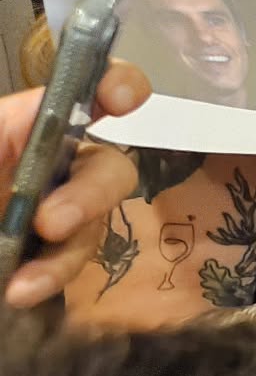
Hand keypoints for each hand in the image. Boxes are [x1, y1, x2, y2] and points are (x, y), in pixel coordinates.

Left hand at [1, 61, 149, 306]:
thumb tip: (18, 146)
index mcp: (11, 126)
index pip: (76, 92)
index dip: (112, 84)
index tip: (124, 99)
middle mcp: (40, 163)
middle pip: (103, 164)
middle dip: (92, 191)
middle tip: (52, 222)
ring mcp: (47, 212)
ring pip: (94, 222)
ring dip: (68, 250)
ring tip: (25, 281)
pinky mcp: (42, 255)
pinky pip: (67, 263)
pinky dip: (49, 277)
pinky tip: (20, 292)